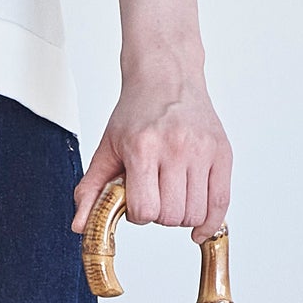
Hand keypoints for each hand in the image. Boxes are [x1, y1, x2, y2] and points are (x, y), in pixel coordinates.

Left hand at [70, 65, 232, 243]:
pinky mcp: (222, 152)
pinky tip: (199, 227)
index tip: (136, 202)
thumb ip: (91, 189)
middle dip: (160, 216)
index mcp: (143, 147)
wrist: (167, 75)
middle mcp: (176, 148)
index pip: (145, 209)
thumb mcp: (107, 147)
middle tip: (155, 196)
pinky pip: (221, 202)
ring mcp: (202, 150)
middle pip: (172, 216)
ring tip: (173, 197)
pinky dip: (210, 222)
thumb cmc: (137, 112)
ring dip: (182, 217)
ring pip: (196, 213)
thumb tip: (80, 227)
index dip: (138, 215)